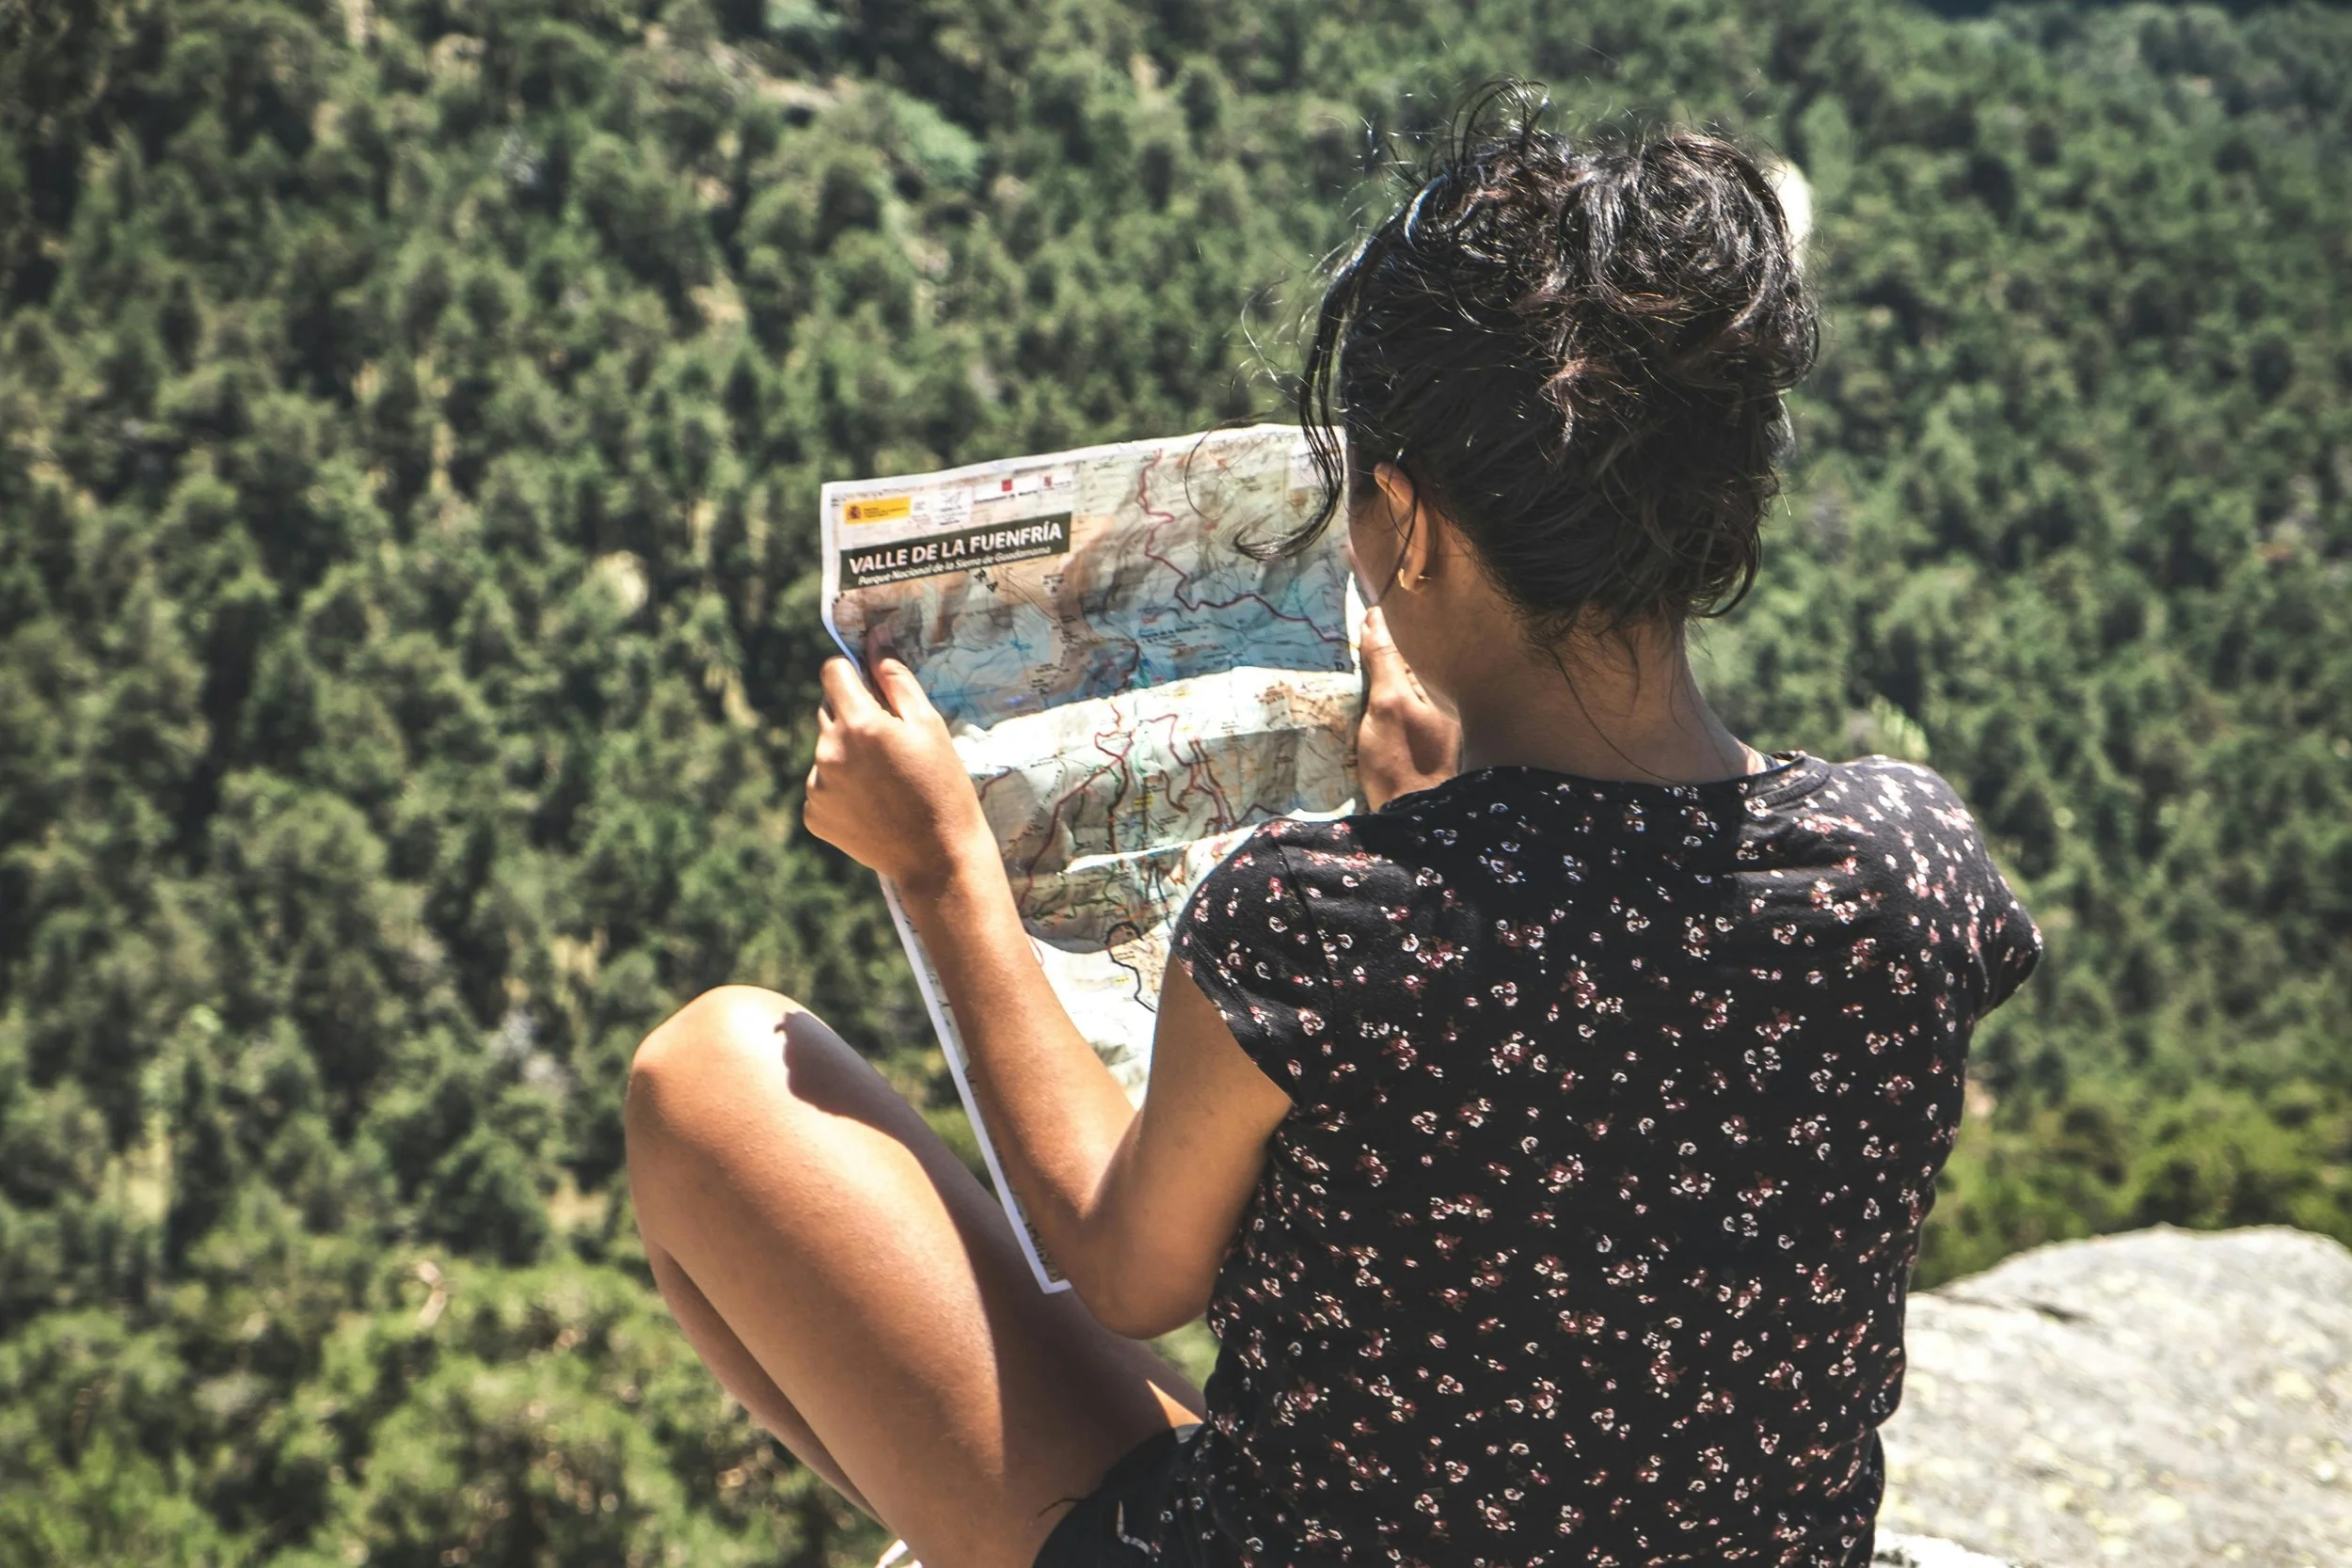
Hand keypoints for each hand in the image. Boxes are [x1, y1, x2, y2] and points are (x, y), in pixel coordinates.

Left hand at [804, 657, 994, 897]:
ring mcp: (817, 785)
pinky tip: (873, 804)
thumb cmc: (942, 786)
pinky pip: (821, 785)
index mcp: (858, 724)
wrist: (937, 858)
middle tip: (891, 744)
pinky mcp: (813, 814)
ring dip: (847, 753)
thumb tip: (876, 639)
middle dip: (854, 715)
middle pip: (829, 709)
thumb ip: (896, 679)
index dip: (852, 673)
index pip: (833, 672)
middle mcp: (828, 751)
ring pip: (825, 749)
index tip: (871, 687)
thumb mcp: (928, 726)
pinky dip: (841, 788)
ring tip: (885, 781)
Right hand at [1355, 606, 1460, 811]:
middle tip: (1353, 623)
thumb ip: (1385, 662)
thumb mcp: (1388, 705)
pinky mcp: (1411, 742)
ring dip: (1377, 669)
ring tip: (1352, 649)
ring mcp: (1426, 724)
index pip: (1407, 647)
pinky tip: (1360, 691)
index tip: (1363, 608)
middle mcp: (1437, 703)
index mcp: (1438, 689)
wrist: (1409, 816)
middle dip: (1382, 647)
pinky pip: (1394, 705)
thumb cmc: (1399, 759)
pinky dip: (1377, 694)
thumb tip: (1377, 619)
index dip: (1384, 629)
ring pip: (1398, 685)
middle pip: (1404, 665)